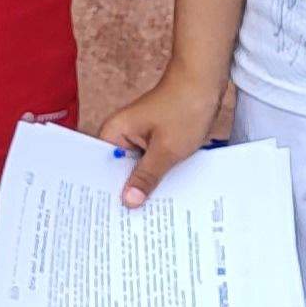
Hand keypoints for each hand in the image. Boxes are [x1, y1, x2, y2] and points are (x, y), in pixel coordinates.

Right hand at [96, 75, 224, 205]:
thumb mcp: (167, 149)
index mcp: (114, 133)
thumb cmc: (184, 108)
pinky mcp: (154, 139)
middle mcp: (121, 135)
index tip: (109, 218)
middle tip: (130, 225)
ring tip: (148, 215)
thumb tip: (128, 201)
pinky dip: (157, 175)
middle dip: (127, 193)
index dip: (105, 192)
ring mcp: (138, 137)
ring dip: (145, 185)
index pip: (100, 168)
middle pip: (118, 171)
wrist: (205, 81)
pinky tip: (165, 194)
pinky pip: (150, 162)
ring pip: (137, 168)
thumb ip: (146, 176)